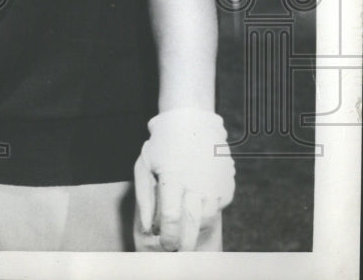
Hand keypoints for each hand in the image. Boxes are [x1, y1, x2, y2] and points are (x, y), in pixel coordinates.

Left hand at [134, 109, 234, 250]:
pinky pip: (218, 207)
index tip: (165, 244)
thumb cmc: (162, 145)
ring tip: (186, 231)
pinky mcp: (226, 184)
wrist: (191, 120)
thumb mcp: (145, 165)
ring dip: (197, 229)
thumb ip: (145, 197)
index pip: (171, 216)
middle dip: (185, 243)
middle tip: (178, 251)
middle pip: (192, 223)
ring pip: (207, 217)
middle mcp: (196, 182)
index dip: (168, 235)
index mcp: (173, 177)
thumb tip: (148, 226)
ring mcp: (214, 183)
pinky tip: (197, 209)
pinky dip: (207, 213)